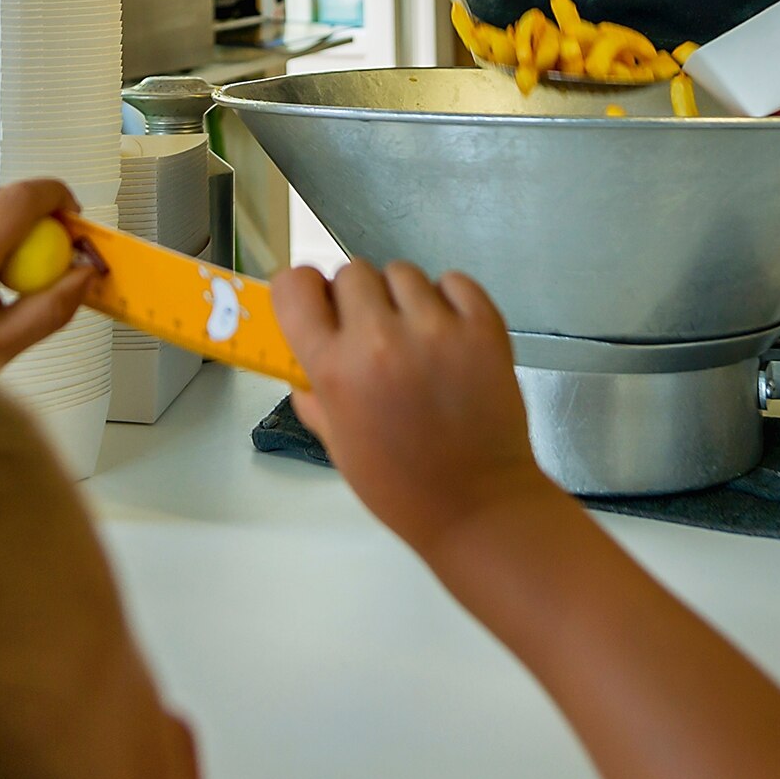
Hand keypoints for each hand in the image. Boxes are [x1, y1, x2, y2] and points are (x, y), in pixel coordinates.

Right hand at [270, 260, 565, 558]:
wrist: (478, 506)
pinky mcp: (483, 326)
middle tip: (371, 333)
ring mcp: (437, 328)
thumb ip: (315, 394)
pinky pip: (454, 281)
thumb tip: (304, 363)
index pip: (296, 286)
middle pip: (352, 272)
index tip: (314, 304)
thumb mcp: (336, 444)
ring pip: (402, 272)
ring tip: (415, 336)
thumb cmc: (399, 485)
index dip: (302, 290)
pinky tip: (448, 332)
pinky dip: (448, 299)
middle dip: (355, 298)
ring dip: (401, 298)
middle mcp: (381, 338)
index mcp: (336, 369)